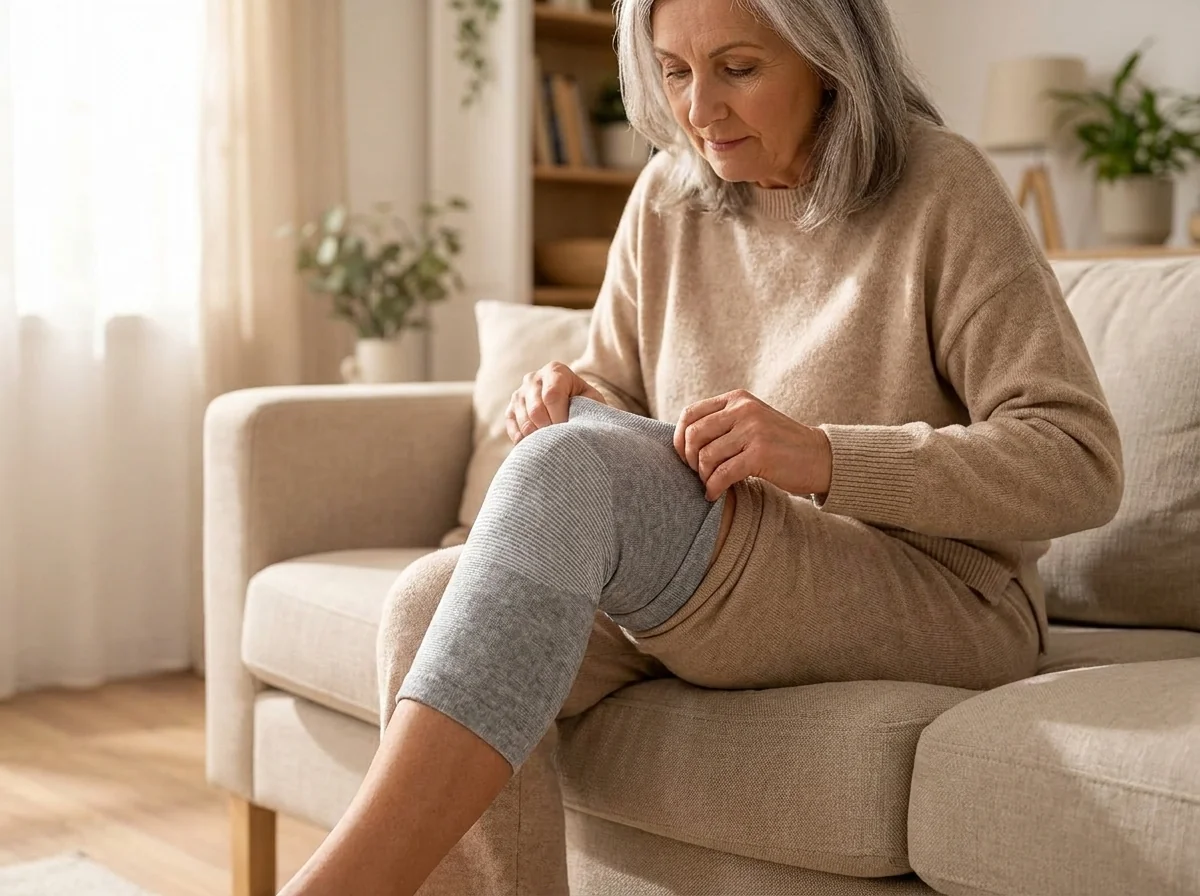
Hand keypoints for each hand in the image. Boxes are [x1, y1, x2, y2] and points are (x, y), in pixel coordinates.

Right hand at [506, 361, 606, 444]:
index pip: (552, 395)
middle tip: (562, 441)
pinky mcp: (510, 409)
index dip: (560, 417)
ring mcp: (519, 394)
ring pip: (524, 422)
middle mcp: (533, 378)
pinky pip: (513, 429)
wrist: (570, 401)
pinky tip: (538, 445)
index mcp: (555, 371)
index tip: (569, 431)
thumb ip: (590, 407)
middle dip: (550, 430)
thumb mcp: (592, 399)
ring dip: (539, 437)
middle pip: (536, 410)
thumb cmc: (584, 402)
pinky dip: (525, 440)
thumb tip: (580, 426)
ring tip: (553, 444)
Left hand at [673, 389, 832, 500]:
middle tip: (698, 474)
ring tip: (710, 484)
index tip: (685, 457)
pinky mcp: (760, 454)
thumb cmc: (780, 445)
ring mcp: (753, 431)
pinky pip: (722, 474)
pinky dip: (713, 488)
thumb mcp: (751, 422)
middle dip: (689, 460)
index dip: (680, 439)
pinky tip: (715, 495)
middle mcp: (744, 410)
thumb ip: (723, 423)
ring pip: (706, 456)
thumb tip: (682, 441)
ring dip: (703, 477)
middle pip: (694, 435)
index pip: (690, 414)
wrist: (819, 457)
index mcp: (737, 399)